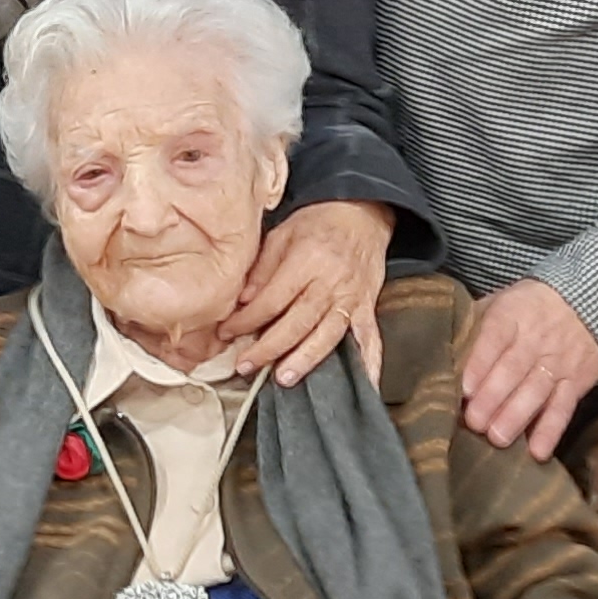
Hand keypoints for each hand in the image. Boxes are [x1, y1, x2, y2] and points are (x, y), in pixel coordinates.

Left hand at [223, 200, 396, 387]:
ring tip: (284, 378)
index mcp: (307, 261)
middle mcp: (331, 282)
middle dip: (269, 347)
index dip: (247, 320)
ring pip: (328, 335)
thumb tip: (243, 302)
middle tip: (246, 366)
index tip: (226, 333)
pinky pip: (371, 339)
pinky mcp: (368, 307)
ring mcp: (352, 298)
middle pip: (298, 322)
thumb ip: (262, 269)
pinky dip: (369, 364)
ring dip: (305, 359)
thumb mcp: (282, 234)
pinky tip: (364, 385)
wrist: (362, 214)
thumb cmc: (318, 223)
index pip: (272, 299)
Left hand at [461, 279, 597, 462]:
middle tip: (474, 423)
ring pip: (537, 391)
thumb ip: (473, 326)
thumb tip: (440, 355)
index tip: (465, 389)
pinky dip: (551, 431)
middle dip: (493, 398)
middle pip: (514, 369)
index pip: (495, 337)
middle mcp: (536, 339)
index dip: (480, 363)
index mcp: (512, 315)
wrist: (588, 303)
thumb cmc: (527, 308)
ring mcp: (558, 363)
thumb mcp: (500, 302)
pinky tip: (538, 452)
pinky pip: (564, 408)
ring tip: (497, 438)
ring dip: (517, 417)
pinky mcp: (576, 383)